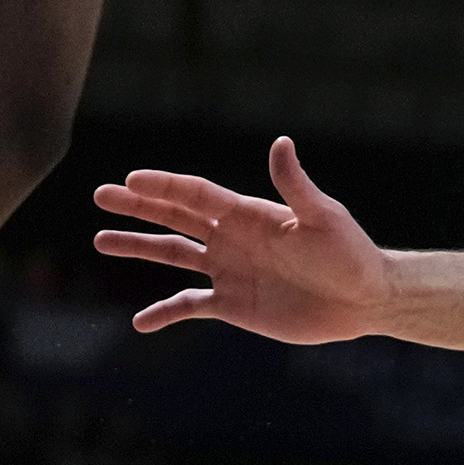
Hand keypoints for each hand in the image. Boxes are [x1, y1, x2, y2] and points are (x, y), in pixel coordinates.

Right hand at [93, 137, 394, 342]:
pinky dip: (164, 313)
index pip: (196, 195)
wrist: (363, 300)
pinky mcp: (234, 304)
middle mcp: (233, 238)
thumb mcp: (323, 217)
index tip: (129, 179)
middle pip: (175, 218)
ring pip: (173, 256)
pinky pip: (189, 305)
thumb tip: (281, 142)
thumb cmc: (349, 253)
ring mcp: (230, 270)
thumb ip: (295, 184)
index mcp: (249, 214)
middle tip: (100, 196)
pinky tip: (139, 322)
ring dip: (139, 248)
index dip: (163, 186)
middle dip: (137, 207)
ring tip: (101, 241)